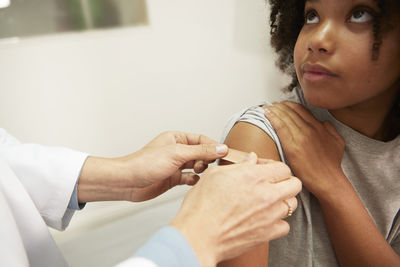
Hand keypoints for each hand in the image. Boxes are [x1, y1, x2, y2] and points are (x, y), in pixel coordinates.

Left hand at [78, 131, 227, 202]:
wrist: (128, 182)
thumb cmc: (145, 163)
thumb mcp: (178, 154)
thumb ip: (201, 151)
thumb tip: (221, 148)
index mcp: (176, 138)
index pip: (201, 139)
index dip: (213, 146)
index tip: (224, 154)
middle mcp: (176, 150)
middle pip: (200, 153)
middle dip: (207, 159)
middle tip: (208, 166)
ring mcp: (175, 165)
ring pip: (196, 166)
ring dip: (201, 170)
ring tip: (200, 173)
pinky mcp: (173, 178)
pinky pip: (189, 178)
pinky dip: (193, 180)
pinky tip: (193, 181)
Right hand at [170, 153, 301, 265]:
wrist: (198, 236)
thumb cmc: (201, 207)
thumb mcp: (215, 175)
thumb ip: (239, 165)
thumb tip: (251, 159)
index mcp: (253, 176)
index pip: (282, 167)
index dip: (276, 168)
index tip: (269, 172)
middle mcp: (266, 194)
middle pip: (295, 184)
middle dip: (286, 182)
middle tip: (274, 185)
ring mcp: (270, 215)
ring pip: (292, 204)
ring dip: (283, 202)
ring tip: (268, 203)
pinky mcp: (268, 233)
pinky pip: (285, 226)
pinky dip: (278, 223)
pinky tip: (265, 220)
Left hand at [264, 101, 344, 195]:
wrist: (329, 180)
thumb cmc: (332, 165)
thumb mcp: (337, 142)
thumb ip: (330, 129)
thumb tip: (323, 122)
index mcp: (319, 127)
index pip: (301, 110)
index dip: (289, 105)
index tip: (282, 104)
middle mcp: (309, 129)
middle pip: (291, 111)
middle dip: (279, 106)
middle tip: (271, 105)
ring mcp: (300, 137)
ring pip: (284, 117)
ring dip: (273, 110)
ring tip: (266, 107)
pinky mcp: (292, 146)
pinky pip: (280, 127)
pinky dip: (272, 118)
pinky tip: (266, 114)